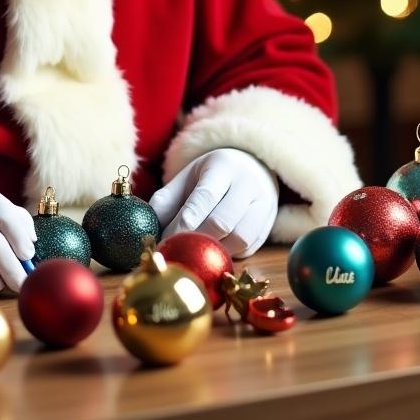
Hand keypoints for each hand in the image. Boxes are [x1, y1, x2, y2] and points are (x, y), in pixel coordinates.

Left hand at [149, 148, 277, 257]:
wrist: (252, 167)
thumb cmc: (211, 176)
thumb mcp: (187, 178)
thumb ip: (166, 200)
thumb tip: (150, 226)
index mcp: (222, 166)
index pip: (203, 198)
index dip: (183, 224)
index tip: (165, 241)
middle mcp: (247, 183)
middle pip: (222, 222)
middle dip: (196, 239)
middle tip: (177, 249)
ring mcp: (264, 204)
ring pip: (239, 239)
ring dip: (214, 249)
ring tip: (197, 248)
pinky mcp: (269, 224)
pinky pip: (249, 248)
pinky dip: (230, 253)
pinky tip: (216, 247)